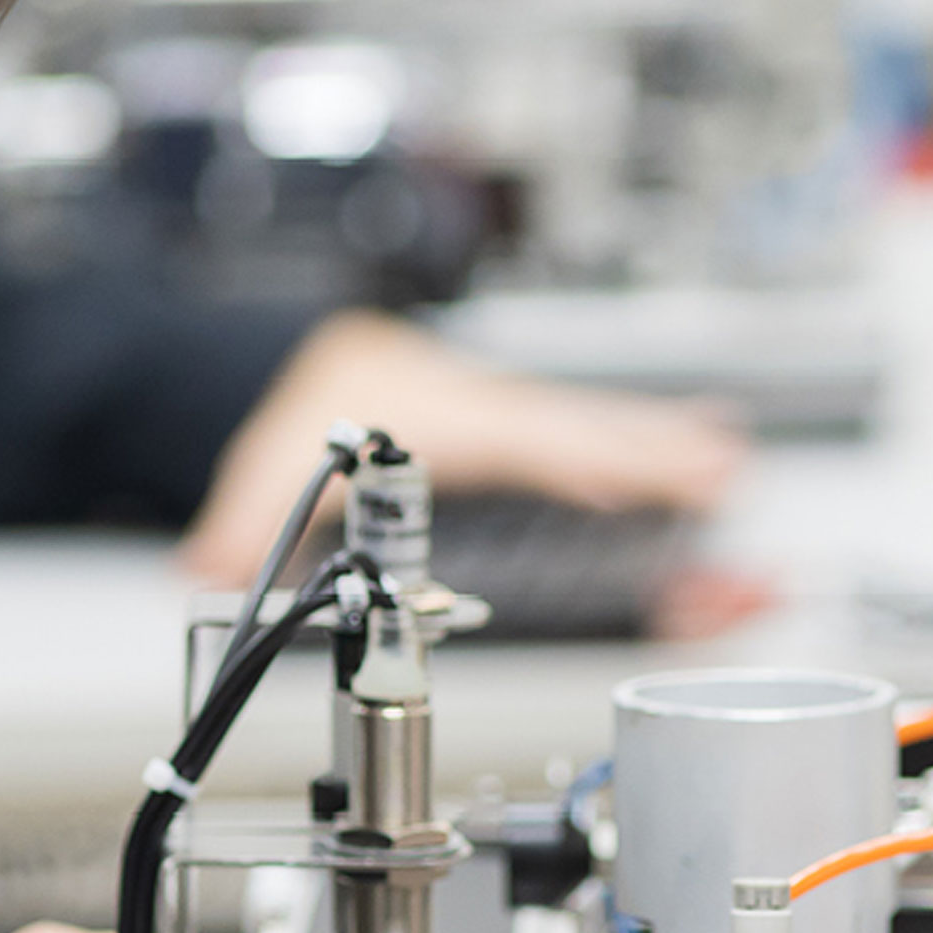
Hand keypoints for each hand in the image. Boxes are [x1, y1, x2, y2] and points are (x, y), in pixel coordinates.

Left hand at [178, 310, 747, 587]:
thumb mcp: (260, 472)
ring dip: (664, 447)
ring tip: (730, 464)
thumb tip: (201, 568)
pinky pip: (595, 433)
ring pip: (593, 427)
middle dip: (640, 452)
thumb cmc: (306, 416)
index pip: (506, 441)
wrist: (312, 364)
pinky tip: (707, 450)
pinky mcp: (522, 423)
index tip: (614, 478)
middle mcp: (478, 409)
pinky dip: (655, 441)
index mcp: (425, 421)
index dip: (560, 460)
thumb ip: (236, 531)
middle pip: (570, 430)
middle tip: (716, 472)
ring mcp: (507, 412)